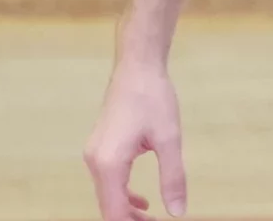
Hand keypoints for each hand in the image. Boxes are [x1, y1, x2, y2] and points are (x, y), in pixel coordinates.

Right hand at [84, 61, 187, 219]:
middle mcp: (95, 161)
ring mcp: (94, 154)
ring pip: (107, 195)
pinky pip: (107, 181)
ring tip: (151, 216)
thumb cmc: (153, 98)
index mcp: (109, 163)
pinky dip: (122, 194)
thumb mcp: (170, 138)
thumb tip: (178, 211)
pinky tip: (142, 199)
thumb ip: (173, 177)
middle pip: (108, 207)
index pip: (114, 212)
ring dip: (126, 210)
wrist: (137, 67)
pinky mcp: (99, 148)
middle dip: (130, 220)